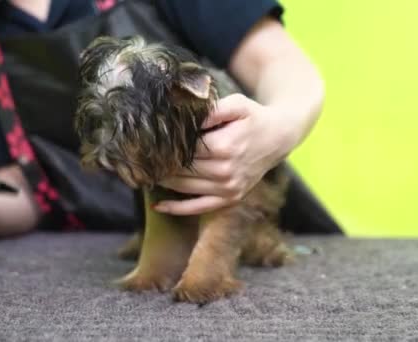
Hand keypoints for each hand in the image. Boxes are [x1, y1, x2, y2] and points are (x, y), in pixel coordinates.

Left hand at [154, 94, 295, 215]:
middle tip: (138, 159)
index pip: (183, 149)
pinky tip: (158, 205)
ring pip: (185, 188)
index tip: (145, 143)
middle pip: (181, 170)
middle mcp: (226, 171)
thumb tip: (184, 115)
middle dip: (159, 164)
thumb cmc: (253, 118)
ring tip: (145, 173)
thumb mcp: (236, 105)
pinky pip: (199, 208)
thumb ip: (211, 110)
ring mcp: (229, 188)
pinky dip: (177, 208)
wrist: (278, 138)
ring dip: (163, 182)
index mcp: (225, 147)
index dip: (163, 146)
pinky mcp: (231, 198)